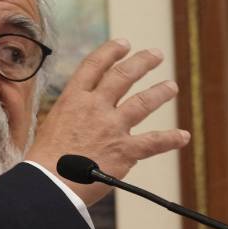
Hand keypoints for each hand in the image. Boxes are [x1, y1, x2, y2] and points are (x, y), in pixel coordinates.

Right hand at [25, 39, 189, 205]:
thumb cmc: (44, 162)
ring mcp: (111, 127)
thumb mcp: (51, 127)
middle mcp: (94, 107)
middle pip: (123, 75)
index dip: (111, 51)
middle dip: (142, 62)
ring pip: (143, 102)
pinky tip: (183, 136)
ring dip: (160, 92)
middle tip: (155, 55)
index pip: (94, 66)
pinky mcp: (124, 150)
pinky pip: (153, 142)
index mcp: (72, 100)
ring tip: (171, 86)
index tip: (124, 44)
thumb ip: (70, 118)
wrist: (48, 185)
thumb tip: (78, 120)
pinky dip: (170, 139)